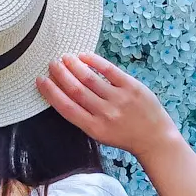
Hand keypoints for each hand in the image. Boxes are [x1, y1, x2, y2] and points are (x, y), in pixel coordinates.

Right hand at [36, 54, 177, 158]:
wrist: (155, 139)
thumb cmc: (124, 136)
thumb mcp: (100, 133)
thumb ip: (84, 116)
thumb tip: (64, 92)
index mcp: (94, 128)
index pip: (66, 107)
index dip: (50, 92)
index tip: (41, 80)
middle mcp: (105, 114)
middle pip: (76, 90)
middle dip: (60, 74)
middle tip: (52, 64)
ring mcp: (119, 99)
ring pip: (90, 78)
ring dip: (74, 66)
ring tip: (65, 58)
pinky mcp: (132, 87)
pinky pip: (110, 71)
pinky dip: (95, 61)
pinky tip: (84, 56)